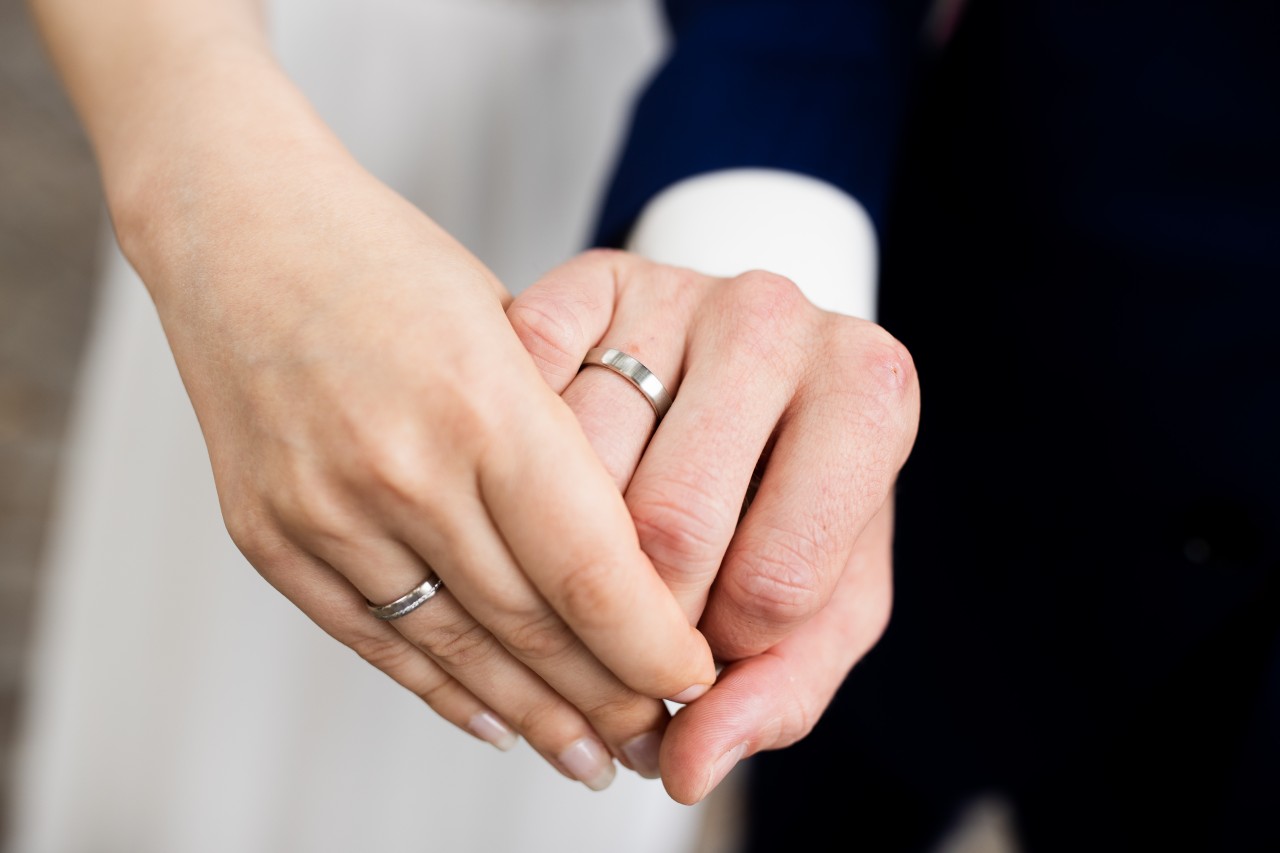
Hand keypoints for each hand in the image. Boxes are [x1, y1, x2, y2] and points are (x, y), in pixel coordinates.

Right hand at [110, 68, 716, 789]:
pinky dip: (442, 690)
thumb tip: (625, 556)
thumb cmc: (389, 264)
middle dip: (606, 695)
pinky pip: (371, 639)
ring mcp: (324, 507)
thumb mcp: (505, 325)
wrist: (239, 232)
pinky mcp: (271, 534)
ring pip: (454, 649)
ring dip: (533, 715)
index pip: (589, 568)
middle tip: (659, 734)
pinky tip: (497, 723)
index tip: (696, 678)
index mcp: (481, 400)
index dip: (650, 645)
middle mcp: (399, 465)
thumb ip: (560, 436)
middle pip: (528, 624)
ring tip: (590, 757)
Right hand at [508, 249, 919, 801]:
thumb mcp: (825, 603)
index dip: (727, 652)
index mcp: (869, 392)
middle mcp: (776, 319)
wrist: (752, 373)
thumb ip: (780, 689)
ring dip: (567, 550)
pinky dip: (516, 470)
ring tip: (594, 558)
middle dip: (640, 613)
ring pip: (575, 469)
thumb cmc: (794, 492)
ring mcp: (676, 288)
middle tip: (637, 621)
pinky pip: (525, 401)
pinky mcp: (588, 279)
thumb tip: (688, 763)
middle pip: (670, 527)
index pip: (777, 580)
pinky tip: (545, 494)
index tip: (710, 648)